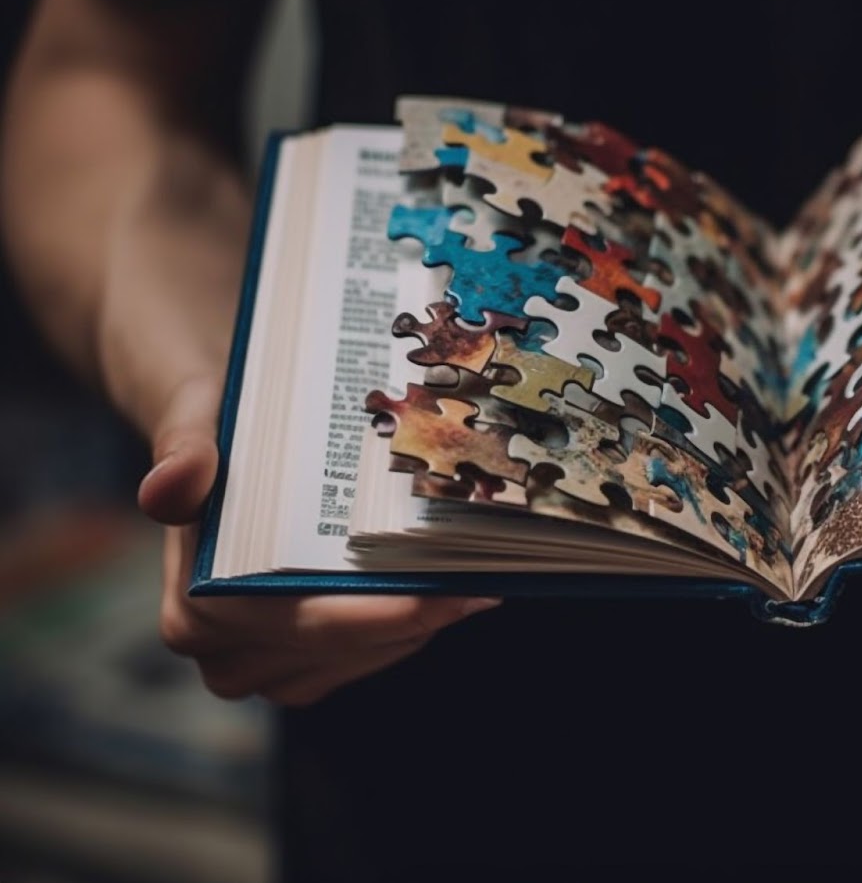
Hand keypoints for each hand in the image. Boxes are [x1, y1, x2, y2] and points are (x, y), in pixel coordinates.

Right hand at [110, 142, 496, 705]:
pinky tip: (458, 580)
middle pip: (334, 656)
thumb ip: (186, 445)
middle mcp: (222, 642)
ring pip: (357, 663)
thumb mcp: (196, 407)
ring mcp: (266, 652)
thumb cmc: (207, 410)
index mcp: (193, 601)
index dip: (371, 621)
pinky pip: (365, 653)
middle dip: (411, 623)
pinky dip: (413, 623)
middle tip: (483, 578)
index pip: (292, 628)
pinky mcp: (306, 646)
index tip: (442, 595)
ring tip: (481, 576)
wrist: (211, 416)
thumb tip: (168, 490)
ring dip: (421, 627)